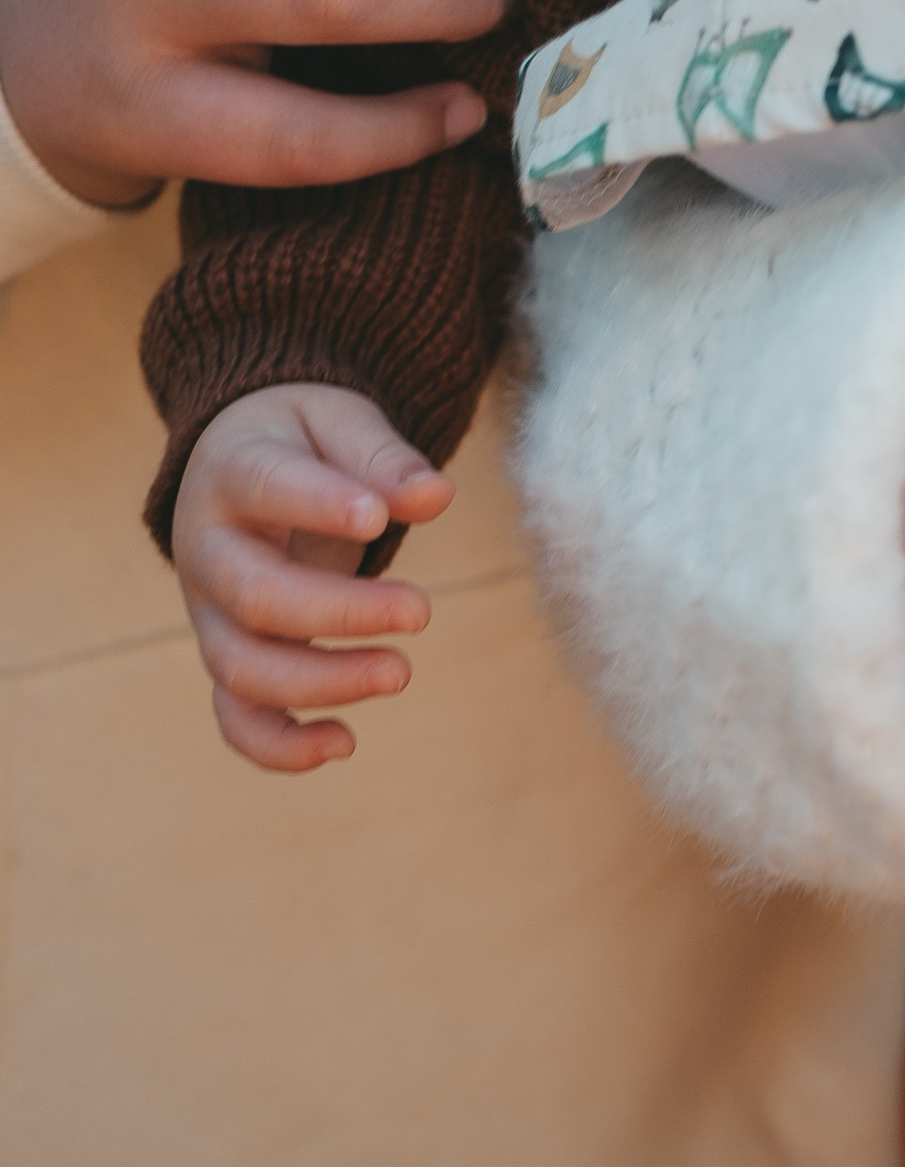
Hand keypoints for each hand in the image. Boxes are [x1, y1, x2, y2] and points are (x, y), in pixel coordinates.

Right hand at [170, 384, 453, 772]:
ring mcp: (210, 611)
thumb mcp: (339, 420)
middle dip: (340, 613)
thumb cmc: (301, 440)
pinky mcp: (227, 654)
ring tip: (401, 673)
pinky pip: (235, 717)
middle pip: (256, 597)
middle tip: (422, 610)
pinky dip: (279, 746)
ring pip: (242, 668)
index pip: (267, 487)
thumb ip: (382, 457)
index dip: (320, 505)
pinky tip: (345, 744)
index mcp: (232, 470)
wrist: (240, 460)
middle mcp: (207, 549)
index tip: (379, 519)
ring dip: (321, 684)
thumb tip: (436, 496)